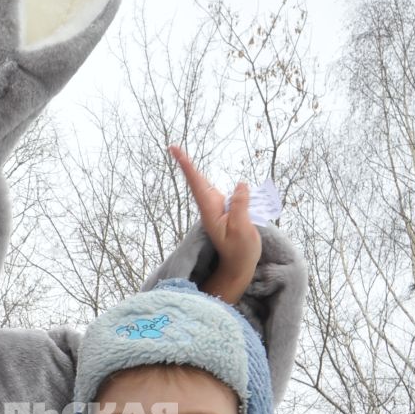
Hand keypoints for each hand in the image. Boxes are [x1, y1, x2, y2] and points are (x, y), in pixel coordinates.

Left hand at [169, 146, 261, 302]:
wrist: (238, 266)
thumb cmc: (240, 251)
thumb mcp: (242, 229)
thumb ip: (240, 206)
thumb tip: (240, 184)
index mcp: (210, 211)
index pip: (197, 184)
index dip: (188, 167)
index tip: (176, 152)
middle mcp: (210, 208)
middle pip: (197, 182)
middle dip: (185, 165)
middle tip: (172, 147)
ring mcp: (215, 209)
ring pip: (205, 185)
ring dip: (193, 171)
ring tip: (180, 155)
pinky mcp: (223, 210)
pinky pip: (217, 191)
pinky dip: (206, 180)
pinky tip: (198, 175)